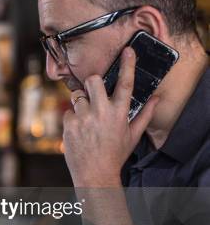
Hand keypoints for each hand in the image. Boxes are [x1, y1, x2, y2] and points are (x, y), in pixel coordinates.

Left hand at [63, 47, 158, 186]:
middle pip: (93, 80)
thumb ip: (145, 115)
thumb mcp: (133, 136)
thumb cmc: (115, 154)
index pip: (125, 84)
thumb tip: (157, 99)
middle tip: (93, 94)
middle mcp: (101, 112)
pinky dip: (72, 119)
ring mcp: (84, 118)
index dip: (127, 65)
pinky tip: (78, 131)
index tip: (128, 50)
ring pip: (77, 96)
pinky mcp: (69, 125)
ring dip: (81, 104)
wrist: (94, 174)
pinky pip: (68, 112)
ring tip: (87, 120)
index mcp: (119, 113)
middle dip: (92, 83)